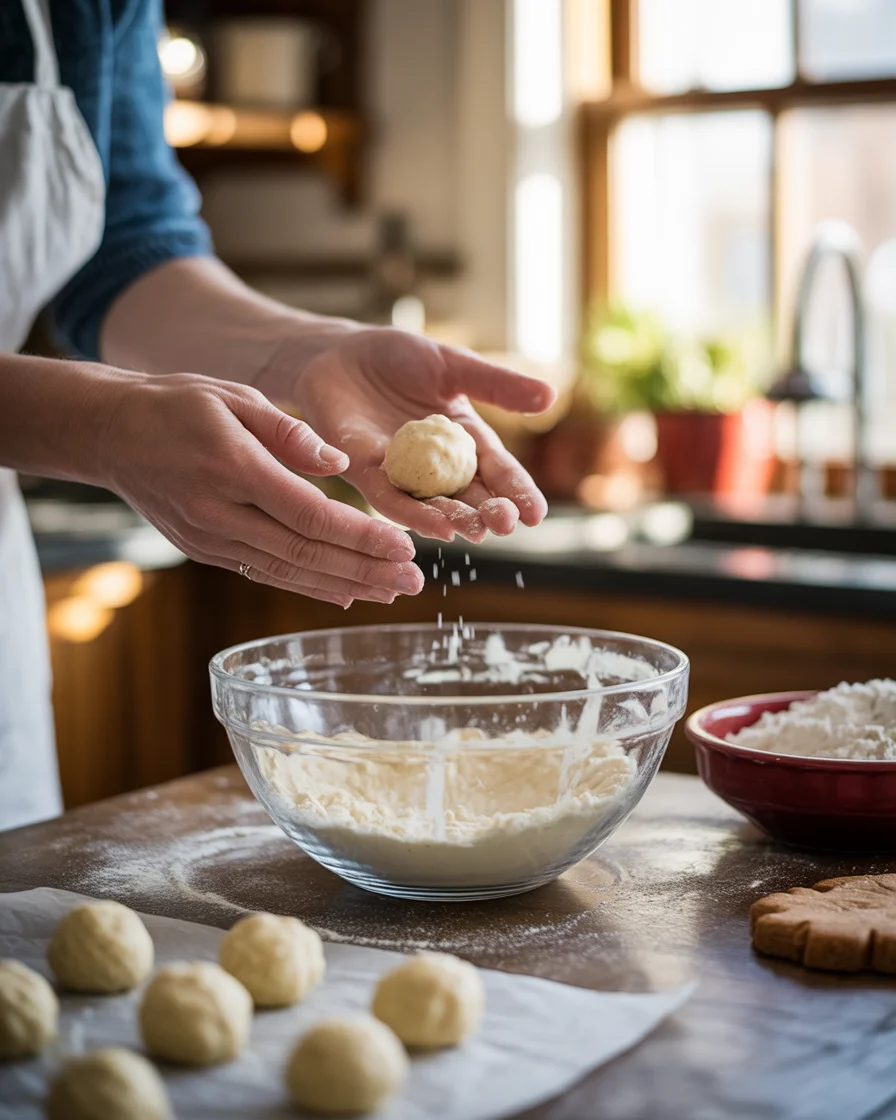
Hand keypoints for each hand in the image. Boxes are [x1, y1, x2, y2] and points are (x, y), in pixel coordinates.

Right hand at [102, 372, 423, 606]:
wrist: (109, 433)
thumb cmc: (175, 404)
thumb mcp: (232, 396)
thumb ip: (288, 432)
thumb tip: (340, 466)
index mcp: (233, 468)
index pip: (309, 514)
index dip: (360, 536)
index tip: (403, 546)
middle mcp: (220, 513)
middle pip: (305, 553)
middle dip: (365, 570)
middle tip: (413, 581)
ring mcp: (209, 538)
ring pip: (288, 571)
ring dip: (344, 585)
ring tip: (391, 592)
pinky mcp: (204, 550)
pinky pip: (265, 572)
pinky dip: (308, 585)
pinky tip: (345, 593)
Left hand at [281, 328, 556, 542]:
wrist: (339, 353)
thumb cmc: (398, 357)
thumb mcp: (454, 366)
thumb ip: (497, 384)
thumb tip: (551, 396)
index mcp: (465, 441)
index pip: (498, 472)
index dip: (517, 493)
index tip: (537, 515)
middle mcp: (438, 466)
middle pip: (470, 497)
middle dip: (490, 513)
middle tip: (508, 524)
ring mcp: (403, 474)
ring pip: (434, 505)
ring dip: (456, 520)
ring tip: (476, 531)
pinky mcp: (365, 473)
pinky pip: (391, 499)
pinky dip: (412, 514)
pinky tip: (434, 527)